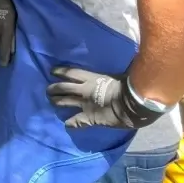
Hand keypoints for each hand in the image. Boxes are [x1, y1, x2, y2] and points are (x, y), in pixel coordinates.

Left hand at [46, 68, 163, 129]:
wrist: (135, 104)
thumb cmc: (131, 85)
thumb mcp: (121, 73)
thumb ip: (116, 71)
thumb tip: (129, 58)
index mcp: (91, 78)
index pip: (70, 72)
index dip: (60, 71)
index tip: (52, 71)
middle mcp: (84, 90)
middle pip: (62, 87)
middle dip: (53, 88)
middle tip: (49, 90)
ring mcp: (85, 105)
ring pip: (64, 102)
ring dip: (56, 102)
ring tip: (52, 102)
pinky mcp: (89, 118)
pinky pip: (75, 122)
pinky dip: (70, 124)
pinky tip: (67, 125)